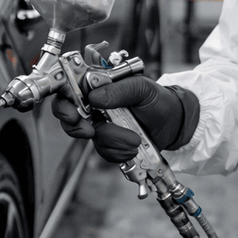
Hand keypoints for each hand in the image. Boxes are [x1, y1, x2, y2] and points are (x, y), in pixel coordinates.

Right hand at [50, 77, 197, 162]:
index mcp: (98, 86)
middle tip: (90, 130)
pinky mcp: (109, 143)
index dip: (63, 103)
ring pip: (90, 138)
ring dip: (113, 141)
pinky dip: (119, 151)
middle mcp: (94, 105)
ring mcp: (100, 125)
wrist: (174, 123)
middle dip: (76, 127)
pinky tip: (133, 146)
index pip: (68, 91)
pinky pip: (104, 151)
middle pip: (68, 117)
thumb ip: (119, 90)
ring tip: (134, 139)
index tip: (72, 114)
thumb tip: (94, 97)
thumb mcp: (142, 88)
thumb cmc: (158, 99)